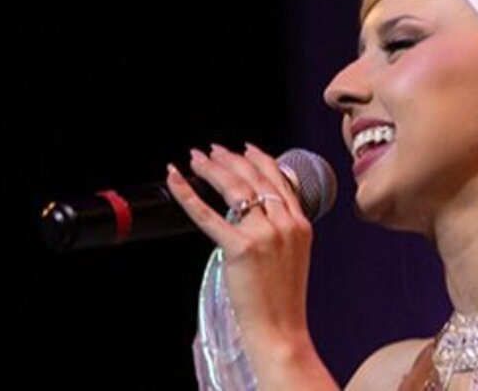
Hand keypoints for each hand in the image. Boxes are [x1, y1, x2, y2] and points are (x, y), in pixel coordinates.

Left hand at [166, 142, 313, 351]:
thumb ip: (281, 231)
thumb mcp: (294, 257)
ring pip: (235, 188)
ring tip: (197, 158)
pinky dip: (188, 193)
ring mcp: (264, 235)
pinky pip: (208, 214)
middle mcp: (285, 224)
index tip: (245, 148)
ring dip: (213, 168)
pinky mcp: (241, 249)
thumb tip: (256, 215)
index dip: (260, 159)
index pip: (279, 179)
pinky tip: (177, 179)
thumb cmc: (283, 301)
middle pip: (255, 178)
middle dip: (231, 159)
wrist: (281, 329)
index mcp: (301, 224)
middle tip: (212, 150)